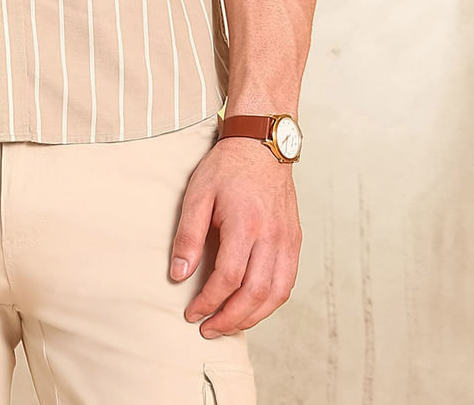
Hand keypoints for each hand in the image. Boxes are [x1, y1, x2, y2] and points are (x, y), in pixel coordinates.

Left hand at [169, 136, 301, 336]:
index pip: (228, 278)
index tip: (191, 312)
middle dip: (230, 318)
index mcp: (245, 223)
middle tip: (208, 328)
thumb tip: (179, 274)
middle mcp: (271, 235)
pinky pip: (287, 282)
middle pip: (255, 294)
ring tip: (228, 324)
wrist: (262, 144)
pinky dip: (270, 302)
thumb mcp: (198, 194)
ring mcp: (287, 239)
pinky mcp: (294, 240)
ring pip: (276, 294)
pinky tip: (252, 306)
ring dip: (252, 317)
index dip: (208, 301)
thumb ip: (188, 235)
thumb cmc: (227, 167)